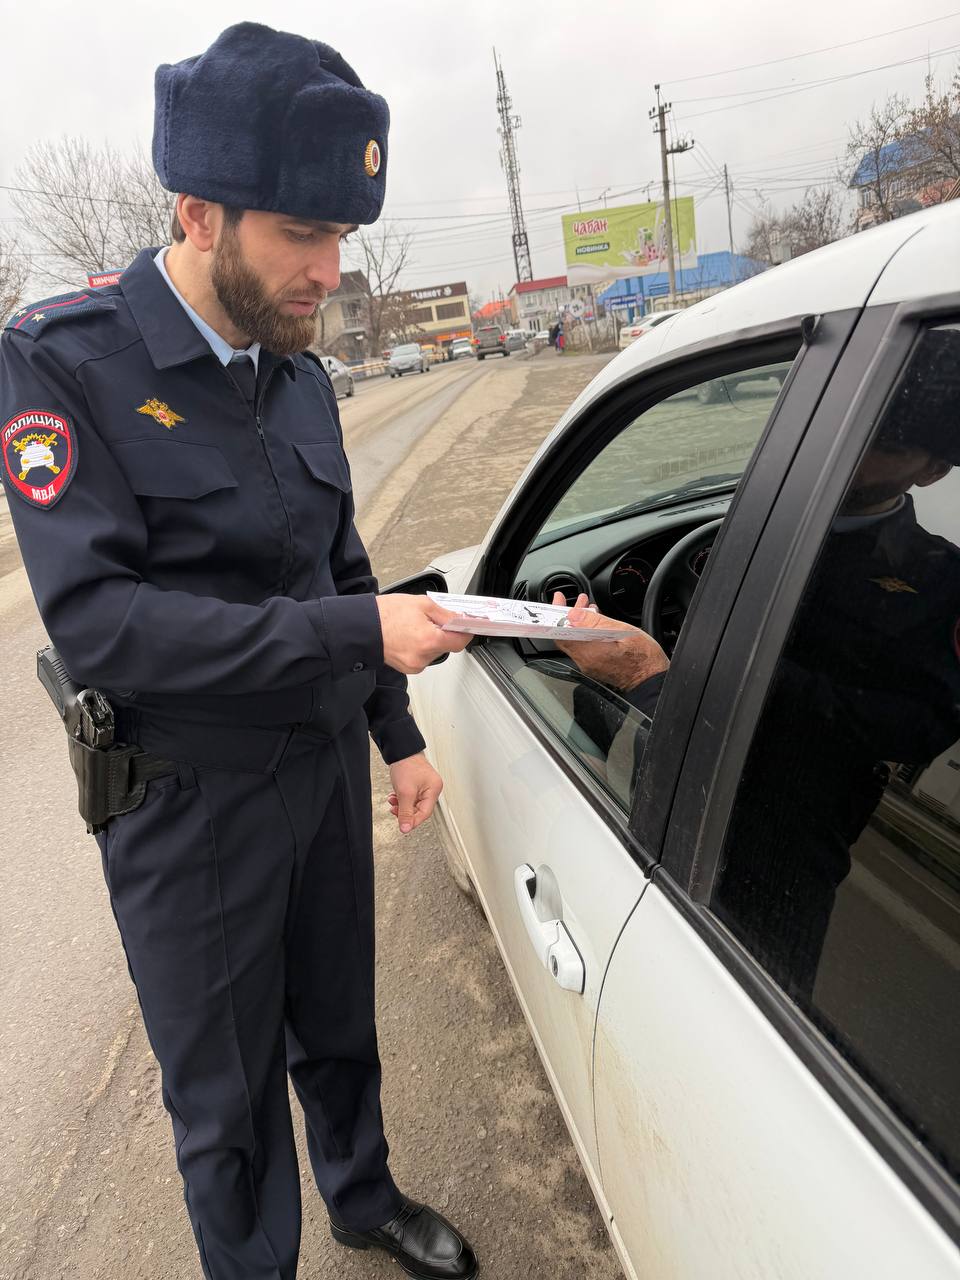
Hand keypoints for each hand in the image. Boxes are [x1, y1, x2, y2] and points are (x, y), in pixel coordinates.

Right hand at [376, 594, 470, 673]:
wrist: (362, 627)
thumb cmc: (385, 614)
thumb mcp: (421, 604)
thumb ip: (445, 613)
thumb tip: (460, 618)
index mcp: (429, 640)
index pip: (460, 641)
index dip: (465, 631)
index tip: (466, 625)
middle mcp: (423, 657)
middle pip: (447, 646)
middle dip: (444, 633)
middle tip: (434, 619)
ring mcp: (415, 665)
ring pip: (435, 652)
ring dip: (432, 640)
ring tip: (416, 626)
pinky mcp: (408, 668)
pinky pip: (424, 657)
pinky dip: (422, 646)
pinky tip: (410, 635)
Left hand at [387, 753, 442, 833]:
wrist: (400, 750)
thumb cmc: (406, 765)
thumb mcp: (405, 792)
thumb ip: (405, 812)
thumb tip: (406, 828)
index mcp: (434, 790)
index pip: (425, 813)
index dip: (413, 821)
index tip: (403, 826)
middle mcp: (432, 788)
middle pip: (419, 809)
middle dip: (405, 811)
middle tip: (394, 811)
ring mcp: (425, 786)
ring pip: (413, 804)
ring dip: (401, 805)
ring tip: (393, 801)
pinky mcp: (417, 783)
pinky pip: (410, 797)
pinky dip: (401, 799)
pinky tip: (394, 795)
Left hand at [552, 592, 668, 691]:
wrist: (652, 680)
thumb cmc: (644, 658)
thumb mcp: (623, 632)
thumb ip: (596, 623)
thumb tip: (574, 615)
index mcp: (589, 652)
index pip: (561, 632)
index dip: (556, 614)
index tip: (560, 600)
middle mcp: (584, 661)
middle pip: (565, 635)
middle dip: (568, 614)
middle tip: (576, 601)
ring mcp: (588, 665)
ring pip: (574, 639)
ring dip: (577, 622)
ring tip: (588, 607)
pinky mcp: (594, 666)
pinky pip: (582, 646)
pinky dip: (584, 631)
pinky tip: (595, 622)